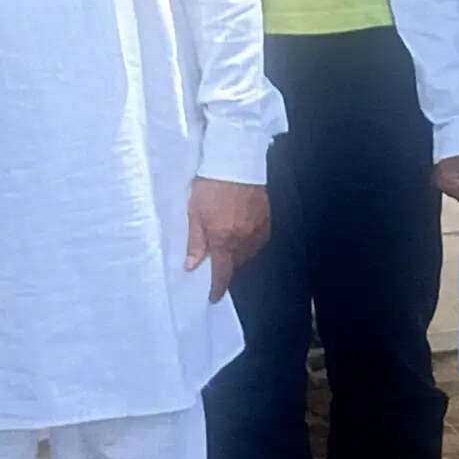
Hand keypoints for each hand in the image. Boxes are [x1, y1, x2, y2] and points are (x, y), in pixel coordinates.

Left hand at [185, 178, 271, 298]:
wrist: (234, 161)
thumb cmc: (210, 185)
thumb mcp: (194, 213)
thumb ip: (195, 242)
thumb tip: (192, 265)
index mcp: (223, 239)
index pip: (222, 273)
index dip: (217, 288)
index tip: (213, 296)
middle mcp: (243, 239)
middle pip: (235, 264)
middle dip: (225, 265)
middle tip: (214, 256)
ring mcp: (257, 229)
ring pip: (247, 253)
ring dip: (236, 253)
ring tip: (226, 239)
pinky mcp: (266, 219)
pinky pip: (258, 240)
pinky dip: (249, 241)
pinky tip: (240, 231)